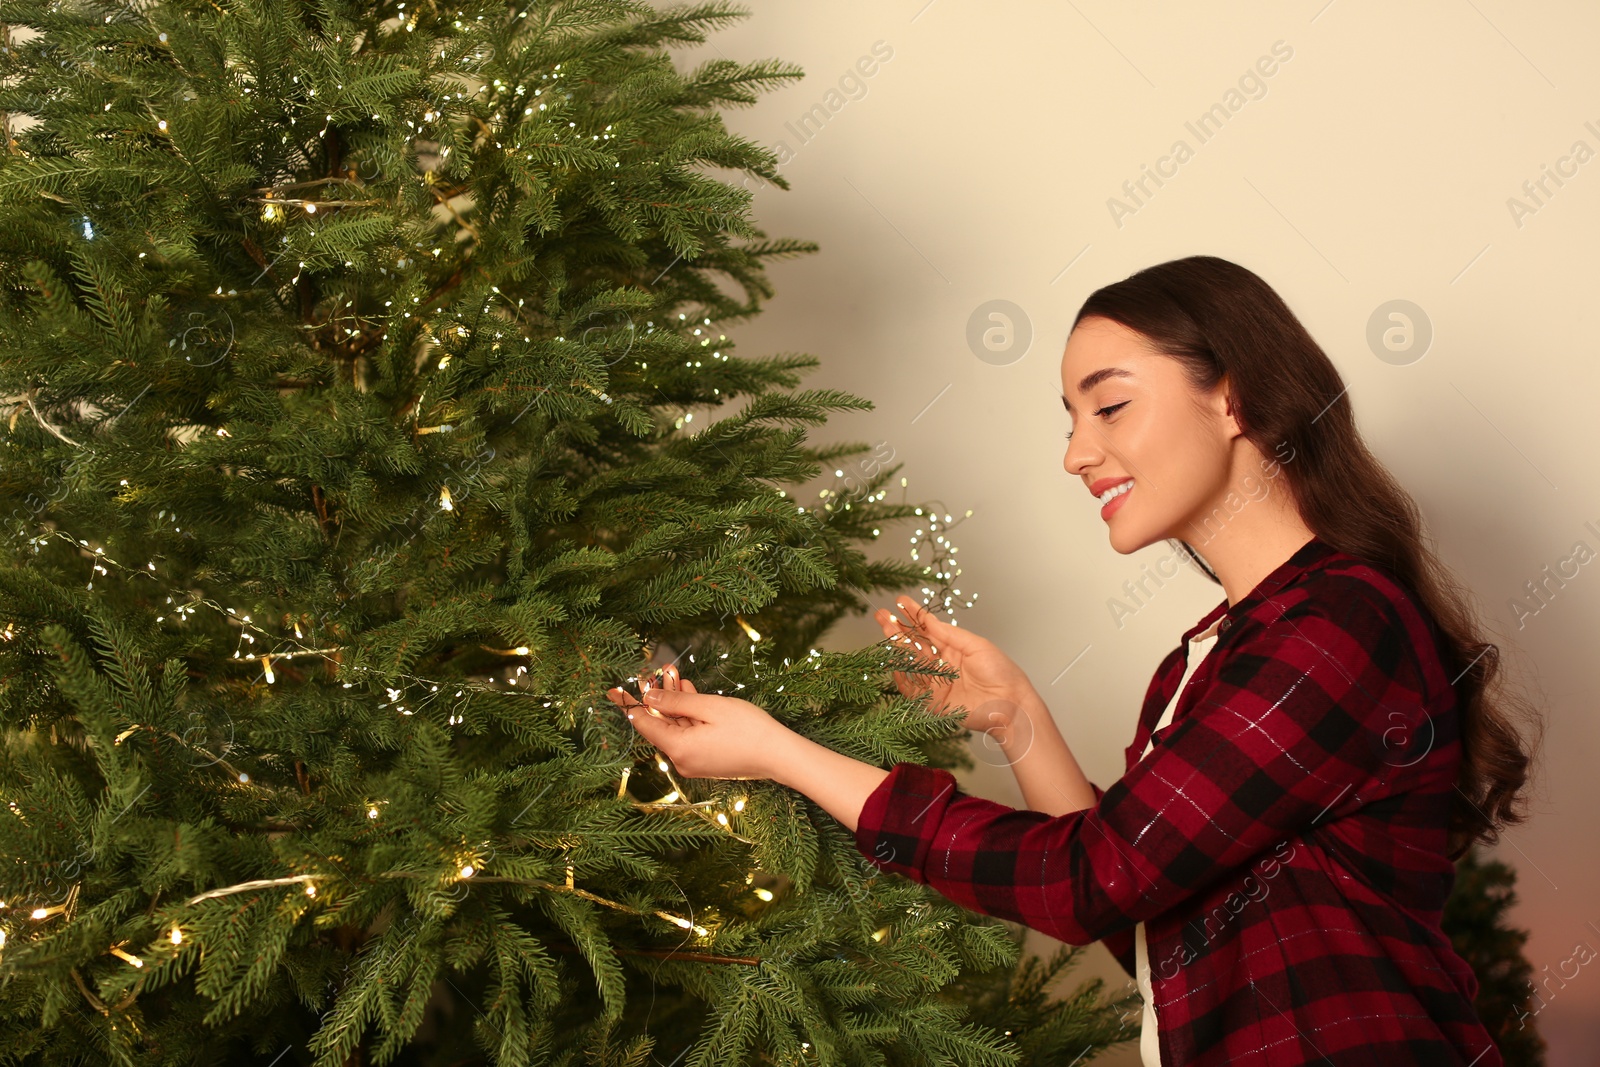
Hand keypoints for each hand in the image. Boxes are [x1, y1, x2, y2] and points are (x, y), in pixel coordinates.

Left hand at [605, 663, 795, 780]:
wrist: (780, 755)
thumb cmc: (748, 729)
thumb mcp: (709, 707)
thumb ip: (675, 700)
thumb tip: (648, 695)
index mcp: (678, 748)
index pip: (642, 723)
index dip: (627, 703)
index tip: (611, 690)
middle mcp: (681, 760)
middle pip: (658, 724)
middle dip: (656, 696)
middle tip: (650, 671)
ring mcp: (693, 762)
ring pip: (674, 727)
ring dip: (674, 702)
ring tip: (673, 673)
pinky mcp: (705, 760)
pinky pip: (687, 734)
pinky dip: (687, 715)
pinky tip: (689, 692)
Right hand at [873, 595, 1036, 736]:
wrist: (1011, 703)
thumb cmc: (1002, 673)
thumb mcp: (976, 645)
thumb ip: (949, 634)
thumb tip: (929, 620)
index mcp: (954, 648)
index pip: (929, 629)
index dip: (914, 615)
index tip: (901, 601)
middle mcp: (942, 664)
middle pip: (915, 644)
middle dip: (898, 628)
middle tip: (882, 613)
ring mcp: (936, 682)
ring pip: (910, 661)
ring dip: (896, 645)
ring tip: (885, 627)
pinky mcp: (932, 701)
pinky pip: (911, 688)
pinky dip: (900, 675)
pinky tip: (893, 659)